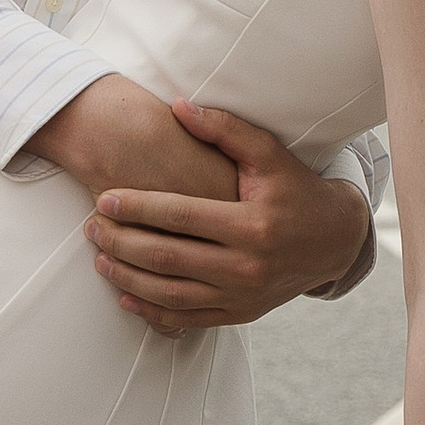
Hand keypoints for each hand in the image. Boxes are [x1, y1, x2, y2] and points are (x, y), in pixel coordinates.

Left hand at [65, 98, 370, 335]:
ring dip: (128, 278)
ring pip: (171, 293)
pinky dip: (152, 311)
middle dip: (121, 243)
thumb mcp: (269, 155)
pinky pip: (187, 319)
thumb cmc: (296, 190)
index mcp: (252, 224)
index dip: (137, 207)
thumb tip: (179, 106)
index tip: (103, 199)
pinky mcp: (240, 314)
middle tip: (91, 228)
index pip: (180, 216)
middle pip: (167, 258)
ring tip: (99, 259)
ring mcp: (242, 296)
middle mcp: (246, 266)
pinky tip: (126, 296)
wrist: (334, 241)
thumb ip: (224, 129)